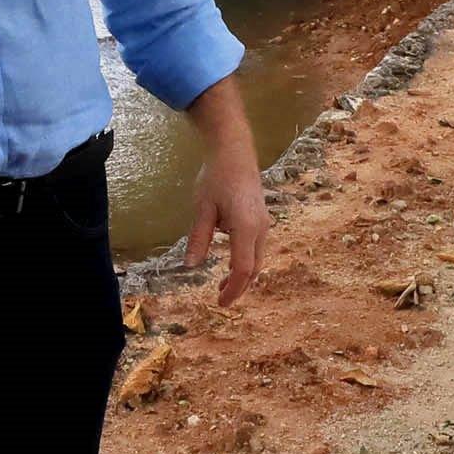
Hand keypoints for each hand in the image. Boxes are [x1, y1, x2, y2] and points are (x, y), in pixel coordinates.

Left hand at [184, 155, 270, 306]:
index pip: (243, 269)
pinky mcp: (261, 218)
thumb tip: (190, 266)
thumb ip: (198, 238)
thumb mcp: (202, 208)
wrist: (234, 151)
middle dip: (239, 286)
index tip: (221, 303)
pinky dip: (246, 260)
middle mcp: (260, 228)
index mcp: (246, 228)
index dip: (233, 289)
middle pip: (254, 268)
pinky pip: (256, 246)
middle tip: (220, 298)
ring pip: (257, 258)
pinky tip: (231, 261)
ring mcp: (264, 223)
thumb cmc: (216, 177)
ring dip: (243, 274)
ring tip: (222, 284)